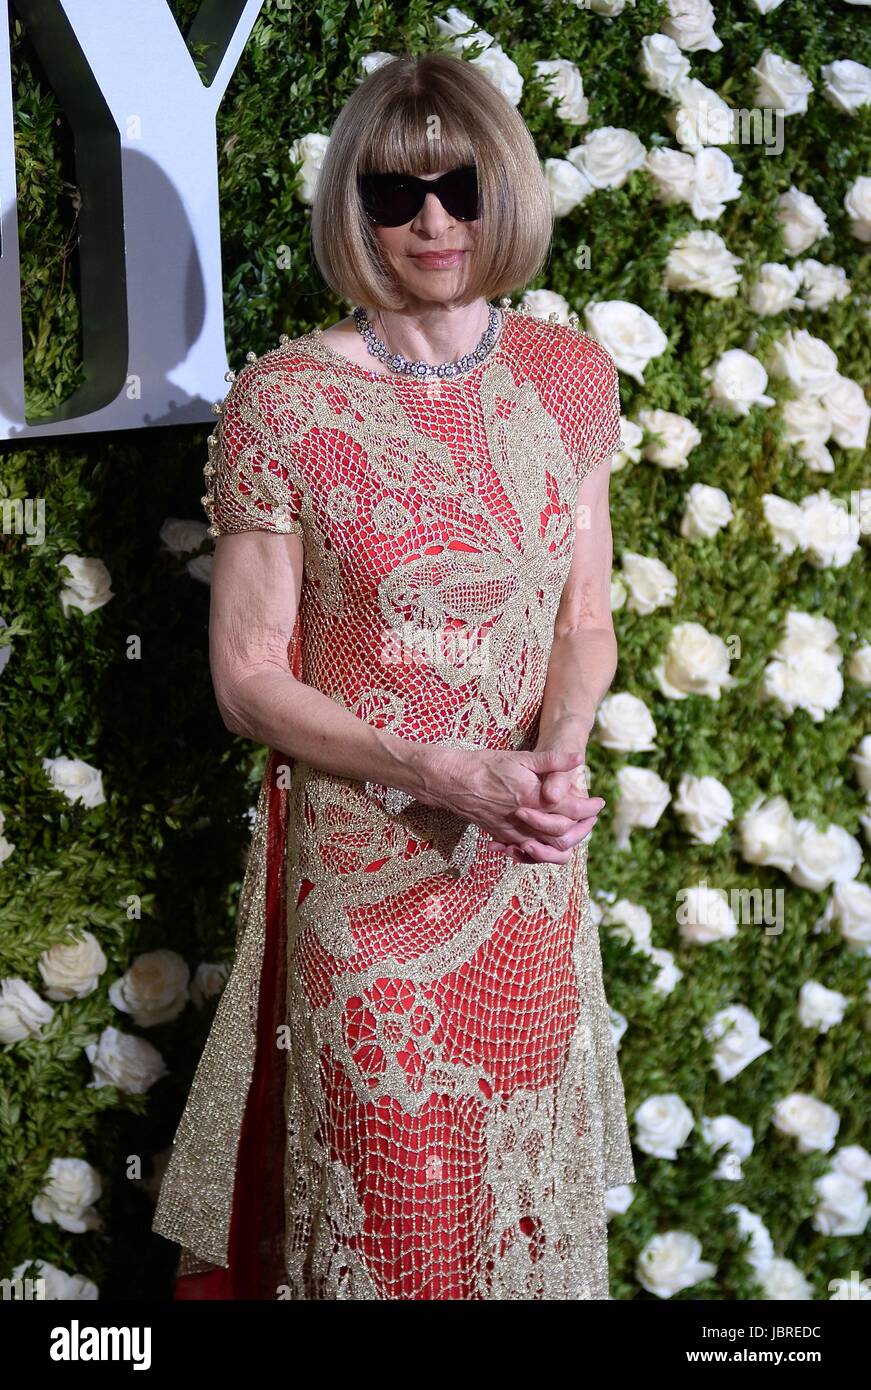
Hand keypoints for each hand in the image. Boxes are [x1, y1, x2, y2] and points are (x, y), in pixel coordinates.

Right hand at [423, 745, 604, 864]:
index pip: (572, 811)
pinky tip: (548, 837)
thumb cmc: (486, 765)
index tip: (599, 802)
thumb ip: (552, 760)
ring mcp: (513, 832)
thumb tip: (578, 758)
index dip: (589, 808)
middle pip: (564, 836)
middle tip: (590, 817)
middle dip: (582, 829)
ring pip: (547, 849)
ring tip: (573, 828)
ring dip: (564, 841)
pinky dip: (543, 848)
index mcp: (533, 798)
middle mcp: (525, 820)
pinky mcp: (503, 836)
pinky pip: (527, 851)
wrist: (452, 781)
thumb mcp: (521, 758)